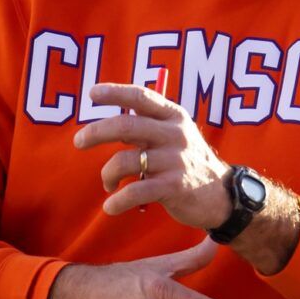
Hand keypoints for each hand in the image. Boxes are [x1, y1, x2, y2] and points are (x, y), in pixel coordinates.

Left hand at [74, 84, 233, 227]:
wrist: (221, 195)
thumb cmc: (187, 162)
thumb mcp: (174, 136)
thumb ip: (147, 127)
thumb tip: (107, 124)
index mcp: (173, 117)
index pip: (141, 97)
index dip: (115, 92)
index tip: (92, 94)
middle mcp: (175, 135)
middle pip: (127, 126)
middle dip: (96, 132)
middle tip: (78, 142)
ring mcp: (175, 161)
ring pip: (126, 161)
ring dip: (108, 174)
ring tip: (108, 184)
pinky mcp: (174, 187)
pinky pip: (135, 192)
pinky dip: (117, 201)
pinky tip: (111, 206)